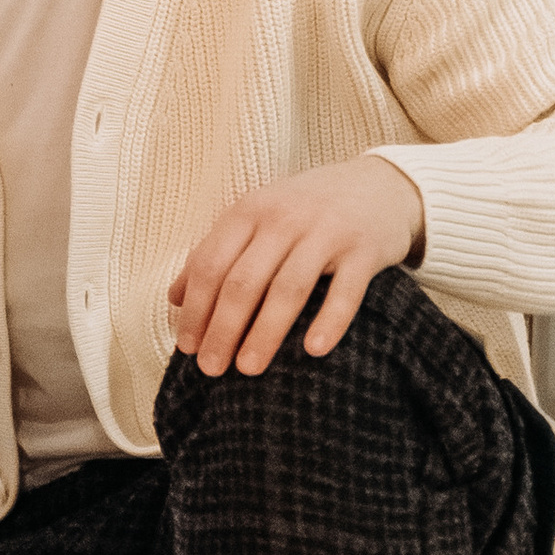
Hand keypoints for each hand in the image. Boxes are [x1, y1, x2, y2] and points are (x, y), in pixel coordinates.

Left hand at [168, 155, 425, 376]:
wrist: (379, 185)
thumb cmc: (307, 210)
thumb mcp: (257, 217)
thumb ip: (216, 251)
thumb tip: (175, 298)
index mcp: (250, 210)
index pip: (211, 263)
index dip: (196, 308)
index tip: (187, 347)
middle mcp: (284, 218)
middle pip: (244, 281)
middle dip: (223, 328)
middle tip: (210, 369)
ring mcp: (326, 232)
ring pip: (288, 288)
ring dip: (265, 332)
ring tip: (248, 369)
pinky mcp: (364, 250)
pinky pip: (345, 291)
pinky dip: (329, 321)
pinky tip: (314, 351)